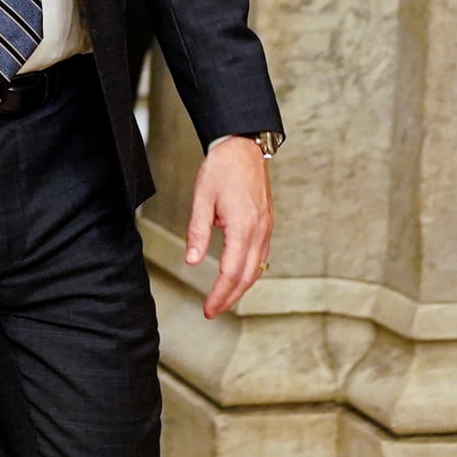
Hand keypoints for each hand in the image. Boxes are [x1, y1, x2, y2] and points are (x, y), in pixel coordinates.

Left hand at [185, 137, 272, 318]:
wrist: (243, 145)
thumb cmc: (222, 167)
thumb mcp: (202, 198)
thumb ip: (197, 232)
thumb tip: (191, 260)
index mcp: (243, 226)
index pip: (231, 272)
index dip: (220, 294)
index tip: (208, 309)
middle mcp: (260, 230)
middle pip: (247, 276)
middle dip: (230, 297)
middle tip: (213, 311)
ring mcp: (266, 227)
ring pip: (257, 268)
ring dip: (241, 288)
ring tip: (223, 300)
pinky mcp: (266, 223)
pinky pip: (261, 255)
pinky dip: (249, 272)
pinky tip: (238, 277)